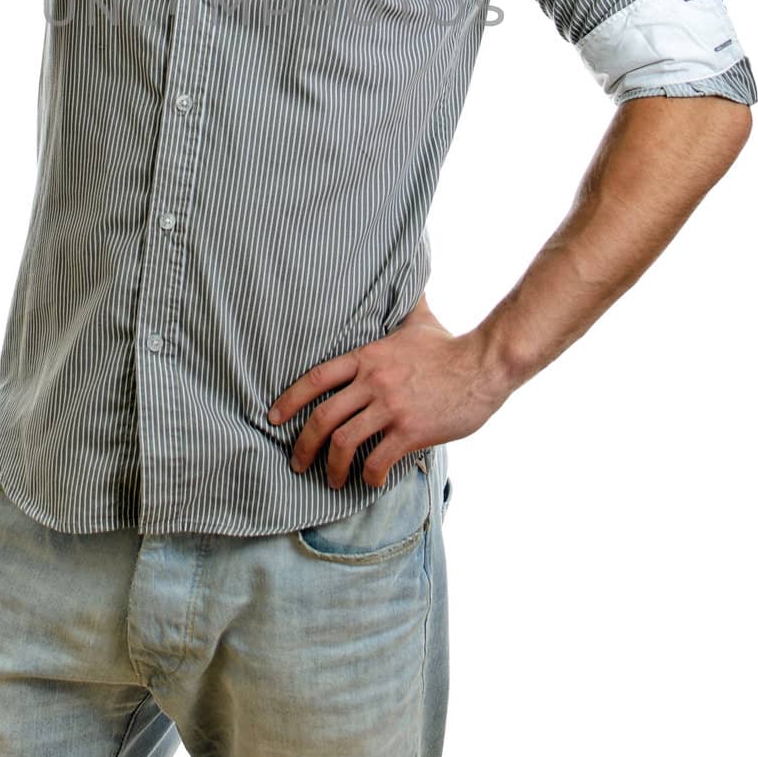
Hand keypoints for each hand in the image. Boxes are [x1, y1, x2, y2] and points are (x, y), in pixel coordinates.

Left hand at [267, 296, 512, 488]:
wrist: (484, 365)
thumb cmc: (449, 346)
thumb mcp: (418, 320)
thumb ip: (401, 306)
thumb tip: (404, 275)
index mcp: (367, 357)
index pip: (316, 378)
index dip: (290, 399)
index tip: (273, 417)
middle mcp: (373, 382)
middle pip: (323, 417)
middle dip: (304, 445)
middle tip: (298, 463)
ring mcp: (391, 408)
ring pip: (345, 443)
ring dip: (332, 467)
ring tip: (332, 480)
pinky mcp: (410, 431)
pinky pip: (378, 461)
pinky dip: (369, 476)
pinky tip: (370, 481)